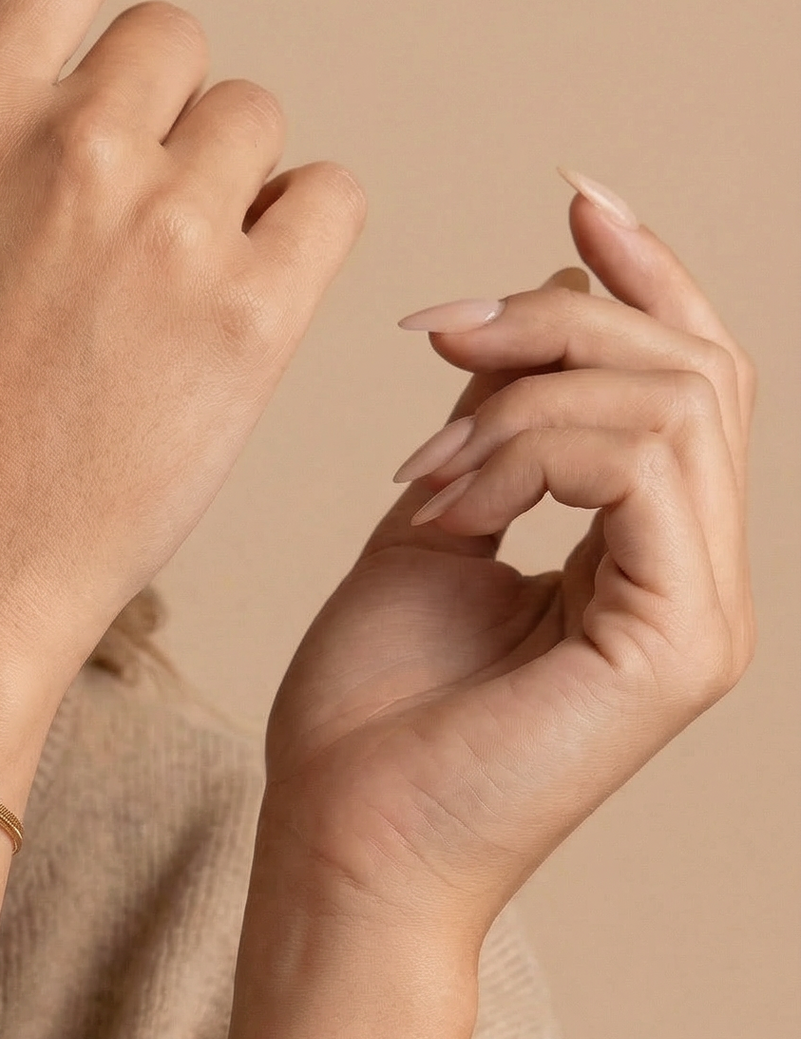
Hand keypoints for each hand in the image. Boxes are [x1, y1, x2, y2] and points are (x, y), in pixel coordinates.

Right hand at [0, 0, 366, 707]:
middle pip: (173, 43)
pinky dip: (296, 230)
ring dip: (221, 179)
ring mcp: (168, 228)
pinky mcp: (252, 316)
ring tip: (160, 287)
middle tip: (114, 222)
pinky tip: (241, 292)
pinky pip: (328, 198)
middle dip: (153, 113)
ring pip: (252, 120)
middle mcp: (70, 145)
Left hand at [263, 181, 755, 948]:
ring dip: (520, 397)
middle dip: (558, 317)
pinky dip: (525, 450)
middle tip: (438, 333)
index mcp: (644, 555)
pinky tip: (445, 503)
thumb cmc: (364, 717)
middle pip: (691, 366)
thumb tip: (508, 328)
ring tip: (422, 474)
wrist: (337, 841)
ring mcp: (701, 613)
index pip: (688, 379)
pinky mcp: (678, 641)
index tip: (572, 196)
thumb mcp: (426, 532)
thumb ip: (488, 437)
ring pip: (672, 398)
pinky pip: (637, 461)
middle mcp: (694, 578)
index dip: (642, 276)